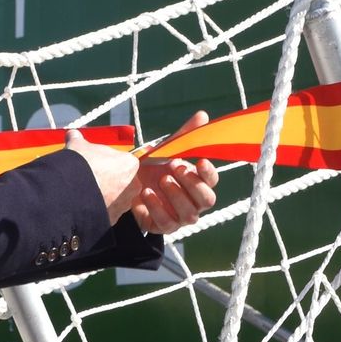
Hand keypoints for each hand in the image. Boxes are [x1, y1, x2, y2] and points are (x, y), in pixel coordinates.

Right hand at [65, 128, 139, 224]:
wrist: (70, 192)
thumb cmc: (81, 164)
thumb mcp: (78, 145)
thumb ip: (78, 139)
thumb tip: (72, 134)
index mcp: (130, 164)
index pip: (123, 162)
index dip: (108, 163)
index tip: (97, 164)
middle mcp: (133, 186)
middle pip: (123, 181)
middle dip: (110, 181)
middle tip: (92, 178)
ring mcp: (124, 204)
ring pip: (116, 198)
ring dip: (105, 196)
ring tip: (86, 192)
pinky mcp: (113, 219)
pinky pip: (108, 212)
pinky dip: (99, 209)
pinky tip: (85, 203)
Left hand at [131, 112, 219, 234]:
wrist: (127, 184)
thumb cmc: (154, 167)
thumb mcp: (167, 150)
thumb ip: (184, 136)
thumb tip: (203, 115)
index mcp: (198, 182)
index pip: (213, 181)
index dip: (209, 172)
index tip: (199, 161)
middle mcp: (193, 202)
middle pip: (207, 200)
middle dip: (192, 184)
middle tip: (174, 168)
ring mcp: (180, 217)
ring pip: (190, 215)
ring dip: (175, 196)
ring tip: (160, 180)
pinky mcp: (163, 227)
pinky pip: (167, 224)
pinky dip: (157, 208)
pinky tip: (146, 194)